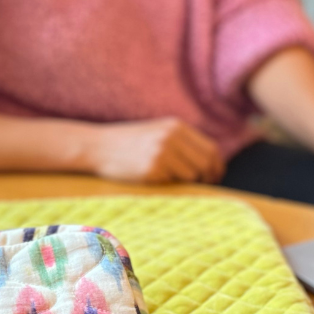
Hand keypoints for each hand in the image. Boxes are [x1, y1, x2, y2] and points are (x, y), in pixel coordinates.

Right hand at [85, 117, 224, 183]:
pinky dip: (168, 184)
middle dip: (207, 177)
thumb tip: (210, 163)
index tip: (214, 177)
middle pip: (206, 163)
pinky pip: (172, 183)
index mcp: (176, 126)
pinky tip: (152, 177)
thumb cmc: (129, 143)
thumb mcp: (158, 132)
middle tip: (202, 186)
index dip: (216, 166)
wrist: (97, 146)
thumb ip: (182, 141)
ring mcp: (162, 153)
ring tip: (168, 177)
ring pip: (192, 175)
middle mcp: (171, 137)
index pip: (210, 149)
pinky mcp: (152, 169)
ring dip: (185, 181)